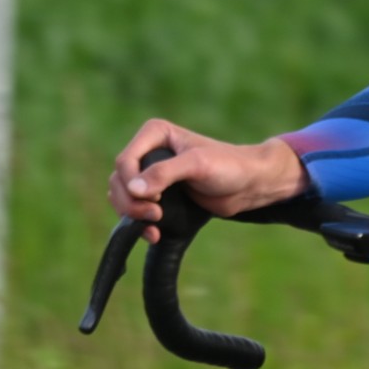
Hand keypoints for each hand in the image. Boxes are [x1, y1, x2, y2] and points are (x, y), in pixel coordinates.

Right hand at [109, 120, 309, 243]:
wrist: (249, 185)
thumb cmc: (228, 166)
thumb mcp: (197, 165)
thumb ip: (163, 174)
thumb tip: (133, 190)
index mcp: (154, 134)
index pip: (125, 161)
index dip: (131, 184)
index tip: (154, 200)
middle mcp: (149, 151)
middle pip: (119, 180)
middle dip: (130, 202)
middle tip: (154, 216)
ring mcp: (152, 174)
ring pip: (122, 196)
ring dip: (132, 214)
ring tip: (154, 226)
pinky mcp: (159, 195)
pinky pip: (135, 209)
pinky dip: (139, 224)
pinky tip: (154, 234)